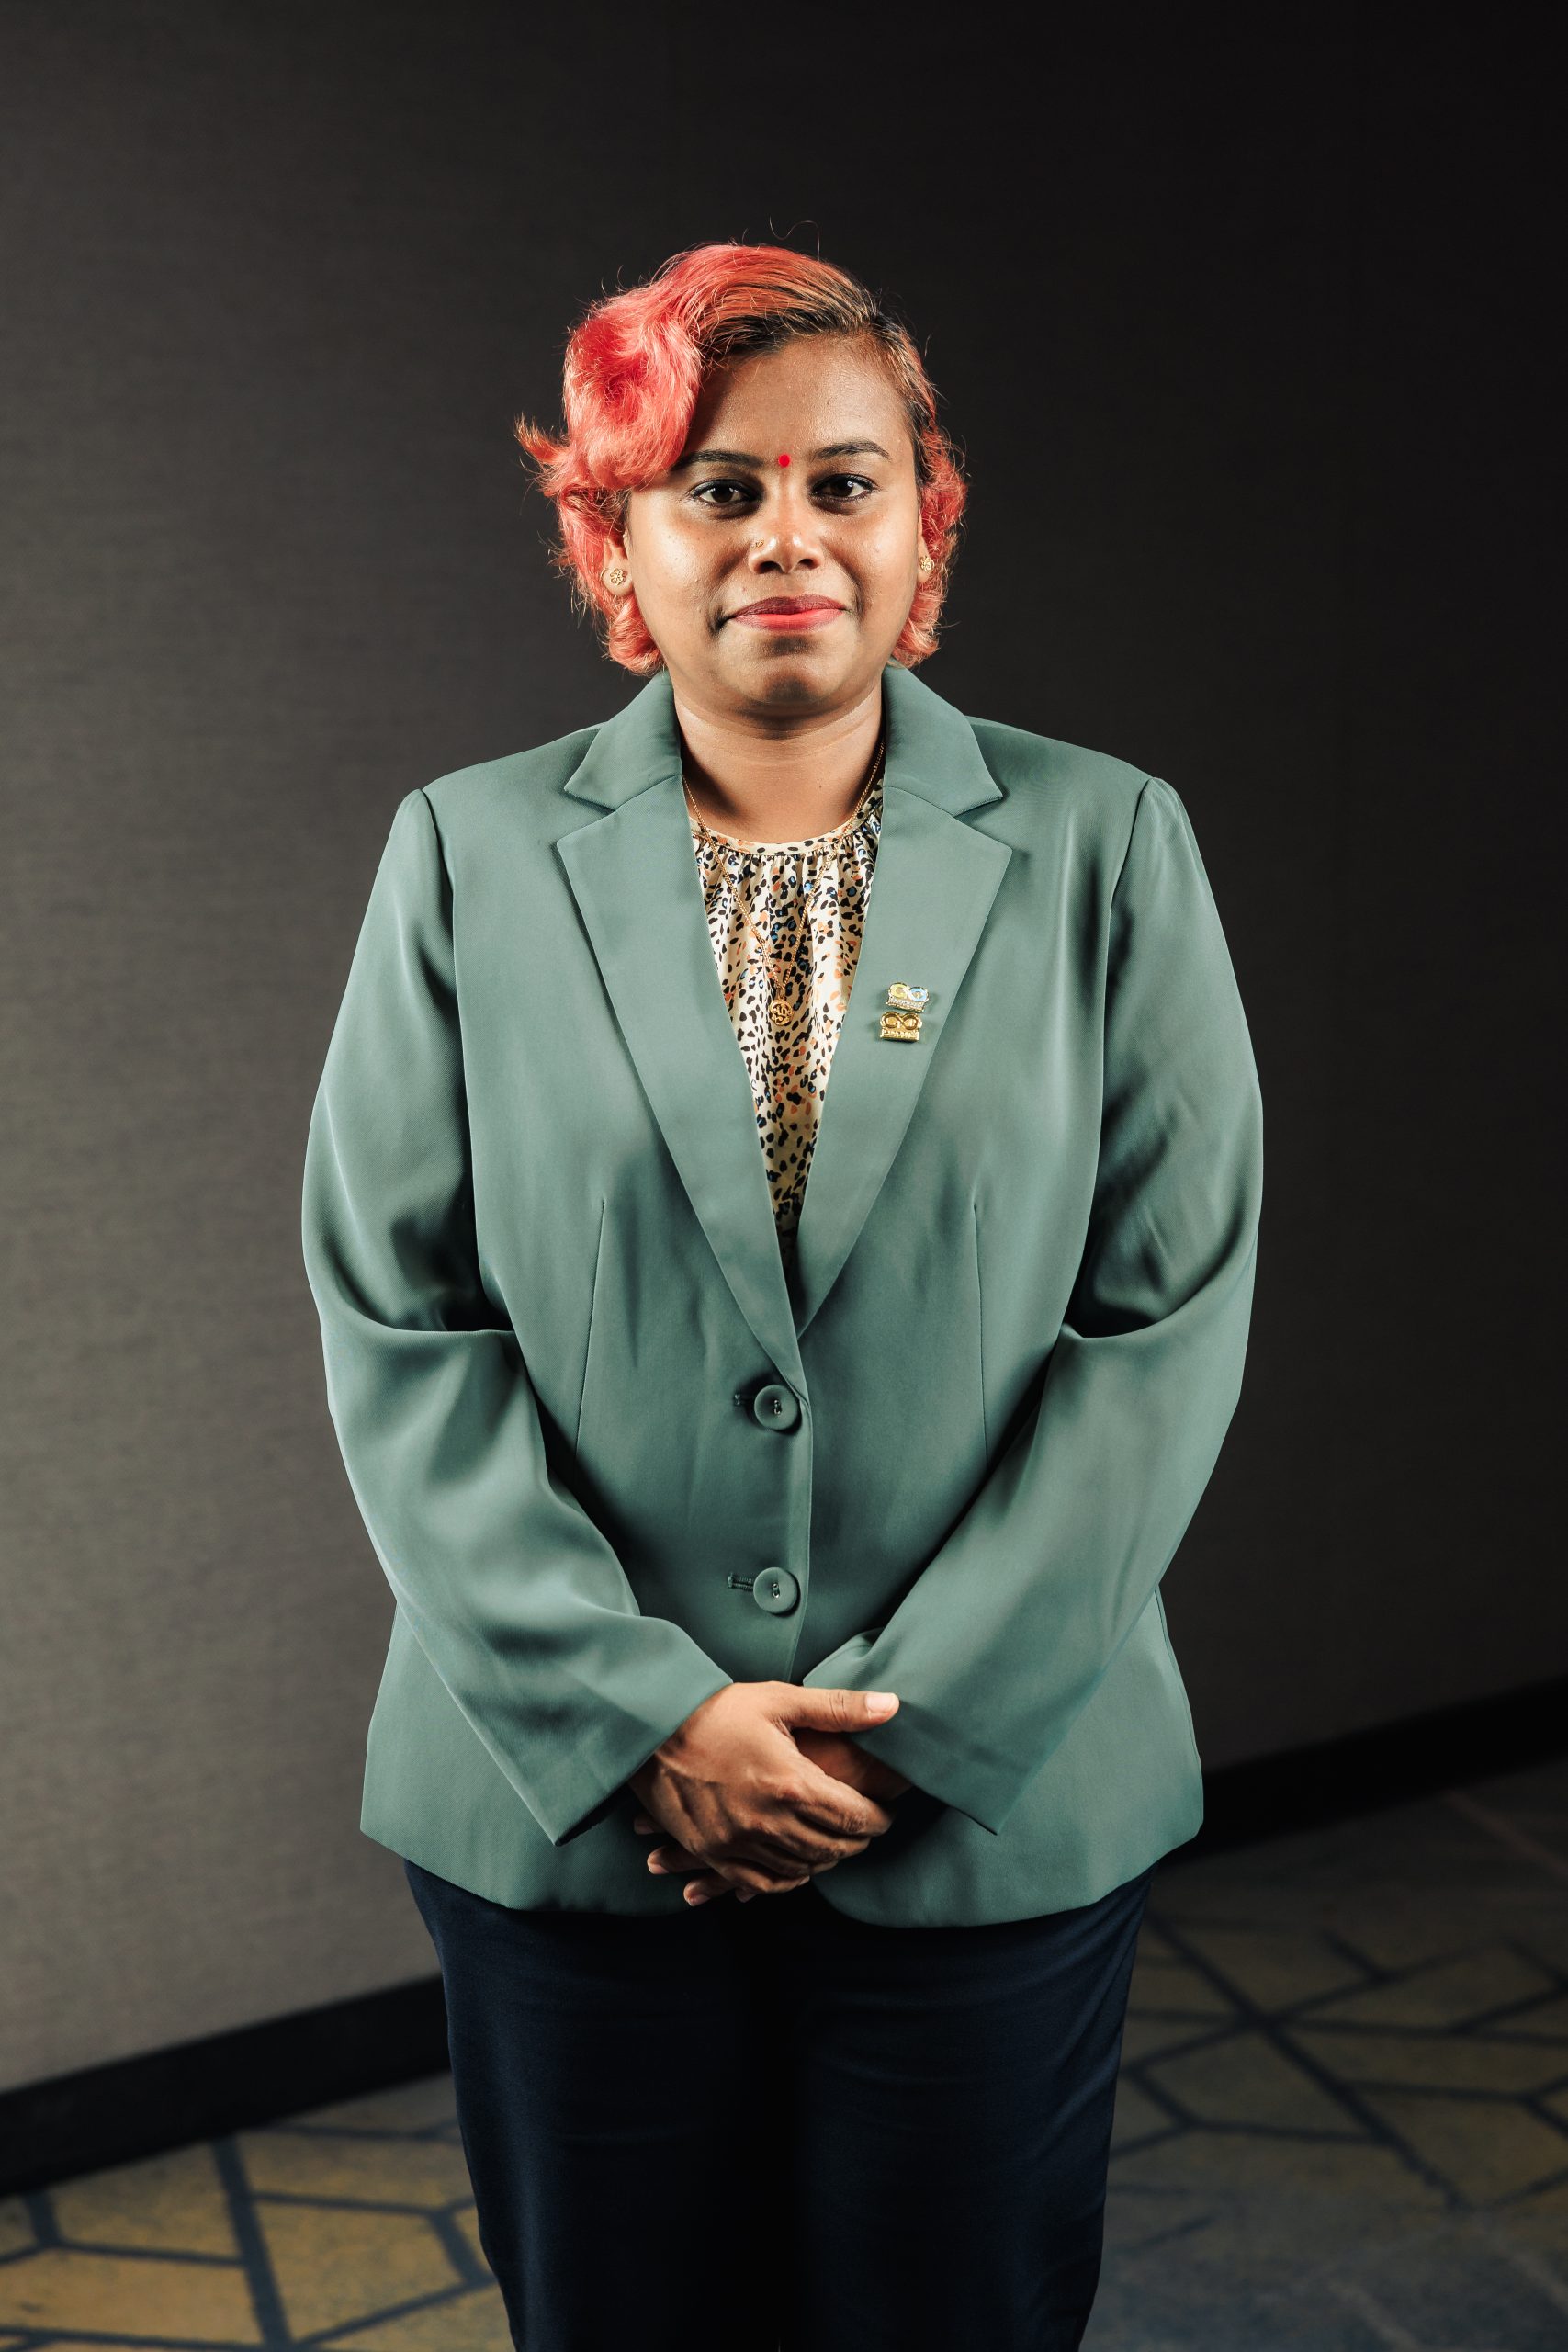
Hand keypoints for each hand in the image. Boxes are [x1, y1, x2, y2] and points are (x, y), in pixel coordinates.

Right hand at [626, 1681, 903, 1907]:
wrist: (650, 1728)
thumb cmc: (718, 1709)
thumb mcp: (779, 1700)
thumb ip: (839, 1708)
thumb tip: (892, 1707)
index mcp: (790, 1783)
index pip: (854, 1816)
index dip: (879, 1818)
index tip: (886, 1812)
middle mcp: (767, 1821)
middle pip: (833, 1847)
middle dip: (858, 1839)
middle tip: (866, 1827)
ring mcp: (738, 1842)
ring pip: (802, 1867)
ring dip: (828, 1858)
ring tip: (837, 1842)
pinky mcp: (714, 1852)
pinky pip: (763, 1882)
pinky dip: (790, 1879)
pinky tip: (799, 1866)